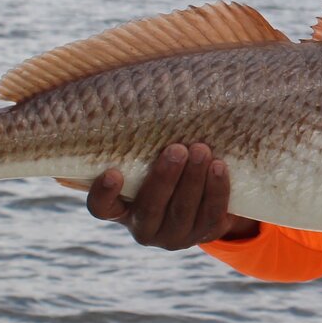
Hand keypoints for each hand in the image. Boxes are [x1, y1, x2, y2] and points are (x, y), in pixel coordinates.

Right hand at [86, 143, 258, 248]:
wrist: (204, 193)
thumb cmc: (165, 163)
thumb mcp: (148, 155)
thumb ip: (140, 138)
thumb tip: (141, 87)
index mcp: (120, 208)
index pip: (101, 207)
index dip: (104, 194)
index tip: (113, 171)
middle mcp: (143, 227)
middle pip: (149, 208)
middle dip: (165, 178)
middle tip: (177, 149)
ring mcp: (174, 236)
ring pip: (182, 212)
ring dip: (193, 181)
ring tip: (202, 151)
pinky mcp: (203, 234)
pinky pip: (211, 216)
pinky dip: (217, 191)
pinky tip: (219, 168)